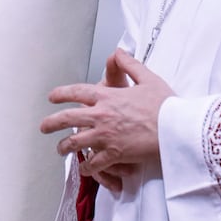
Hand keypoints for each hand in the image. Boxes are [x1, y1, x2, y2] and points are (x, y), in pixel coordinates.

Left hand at [40, 48, 174, 180]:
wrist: (177, 128)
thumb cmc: (166, 106)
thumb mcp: (148, 78)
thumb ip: (130, 65)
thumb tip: (119, 51)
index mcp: (108, 97)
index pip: (77, 92)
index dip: (61, 94)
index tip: (52, 97)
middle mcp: (102, 116)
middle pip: (67, 119)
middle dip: (51, 123)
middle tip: (43, 127)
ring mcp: (106, 136)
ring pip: (75, 143)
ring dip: (64, 147)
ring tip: (60, 150)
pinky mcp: (114, 154)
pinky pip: (94, 163)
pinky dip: (87, 168)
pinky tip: (84, 169)